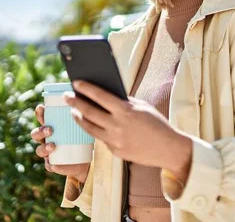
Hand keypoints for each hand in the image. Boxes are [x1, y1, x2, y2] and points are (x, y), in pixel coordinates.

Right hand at [31, 103, 89, 182]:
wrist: (86, 159)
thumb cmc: (82, 137)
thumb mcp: (82, 126)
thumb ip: (81, 115)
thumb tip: (85, 101)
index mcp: (52, 127)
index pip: (43, 118)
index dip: (40, 113)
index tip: (42, 107)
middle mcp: (47, 139)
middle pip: (36, 134)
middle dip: (40, 131)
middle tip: (50, 129)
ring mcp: (48, 153)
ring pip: (39, 150)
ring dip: (44, 147)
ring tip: (53, 146)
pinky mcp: (53, 165)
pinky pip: (49, 165)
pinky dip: (51, 164)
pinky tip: (54, 164)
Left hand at [63, 80, 191, 182]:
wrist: (168, 148)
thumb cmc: (157, 124)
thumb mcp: (142, 107)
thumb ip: (125, 102)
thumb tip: (107, 95)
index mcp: (126, 110)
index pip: (100, 96)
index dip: (86, 88)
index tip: (76, 82)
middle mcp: (117, 125)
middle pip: (89, 112)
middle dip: (75, 102)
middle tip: (66, 96)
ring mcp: (115, 140)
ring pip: (89, 128)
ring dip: (79, 118)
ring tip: (73, 111)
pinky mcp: (115, 151)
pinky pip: (101, 139)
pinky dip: (96, 130)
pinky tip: (91, 125)